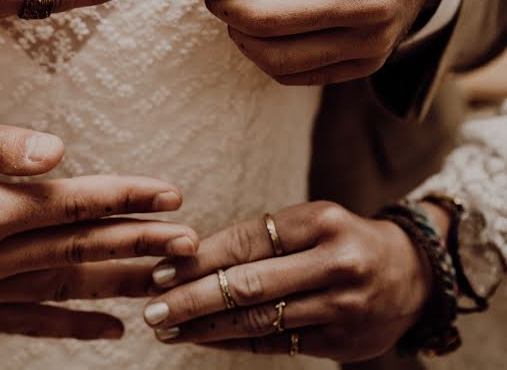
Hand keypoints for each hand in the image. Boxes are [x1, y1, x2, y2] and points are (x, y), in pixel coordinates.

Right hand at [0, 110, 198, 339]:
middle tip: (187, 242)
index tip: (169, 195)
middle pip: (79, 250)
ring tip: (166, 279)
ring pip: (64, 289)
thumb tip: (57, 151)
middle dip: (139, 243)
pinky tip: (108, 328)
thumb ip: (0, 147)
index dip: (125, 198)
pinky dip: (71, 327)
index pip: (73, 204)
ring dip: (118, 283)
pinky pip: (27, 323)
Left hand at [141, 201, 438, 362]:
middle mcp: (334, 264)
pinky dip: (235, 342)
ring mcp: (343, 307)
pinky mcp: (344, 343)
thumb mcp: (309, 223)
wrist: (414, 274)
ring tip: (168, 329)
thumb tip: (187, 259)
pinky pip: (277, 344)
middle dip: (193, 299)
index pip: (245, 242)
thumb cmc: (342, 241)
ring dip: (206, 327)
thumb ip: (258, 240)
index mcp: (320, 223)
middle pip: (248, 285)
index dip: (199, 260)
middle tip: (153, 309)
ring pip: (260, 320)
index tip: (161, 272)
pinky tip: (204, 339)